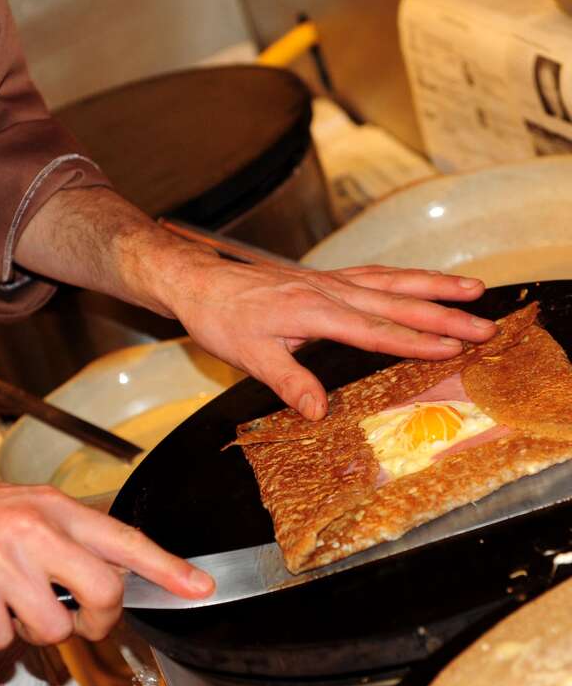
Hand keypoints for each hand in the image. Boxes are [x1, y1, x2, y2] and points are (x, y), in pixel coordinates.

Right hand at [0, 479, 213, 649]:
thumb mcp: (29, 508)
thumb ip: (71, 537)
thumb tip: (114, 576)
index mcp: (56, 508)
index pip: (125, 538)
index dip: (168, 566)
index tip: (200, 587)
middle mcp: (36, 531)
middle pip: (105, 591)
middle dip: (101, 619)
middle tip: (84, 620)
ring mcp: (4, 562)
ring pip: (55, 627)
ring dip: (38, 630)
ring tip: (16, 604)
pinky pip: (5, 641)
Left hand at [157, 252, 496, 418]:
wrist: (201, 282)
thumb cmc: (223, 318)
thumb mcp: (250, 356)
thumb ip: (289, 381)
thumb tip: (319, 411)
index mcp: (315, 312)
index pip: (377, 330)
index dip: (417, 340)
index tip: (453, 347)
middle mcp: (330, 291)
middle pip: (398, 301)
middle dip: (445, 313)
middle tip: (484, 323)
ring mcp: (329, 281)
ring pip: (392, 280)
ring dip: (434, 285)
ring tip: (473, 288)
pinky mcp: (324, 278)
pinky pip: (374, 274)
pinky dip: (404, 277)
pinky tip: (419, 281)